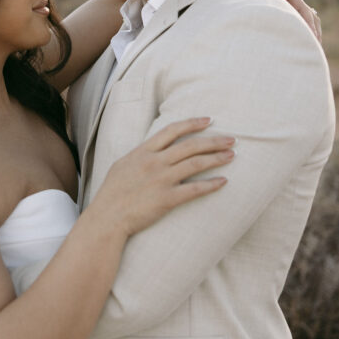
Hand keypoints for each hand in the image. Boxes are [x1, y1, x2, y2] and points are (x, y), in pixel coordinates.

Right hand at [96, 118, 233, 238]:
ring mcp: (161, 180)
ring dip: (217, 158)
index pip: (172, 130)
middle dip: (214, 140)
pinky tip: (223, 181)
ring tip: (231, 156)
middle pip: (190, 145)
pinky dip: (211, 185)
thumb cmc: (112, 193)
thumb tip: (154, 149)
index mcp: (143, 151)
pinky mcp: (167, 199)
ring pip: (196, 164)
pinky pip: (195, 189)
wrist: (107, 217)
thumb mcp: (122, 165)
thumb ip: (140, 155)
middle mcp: (154, 162)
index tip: (209, 120)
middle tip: (232, 139)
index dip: (193, 123)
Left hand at [241, 0, 320, 40]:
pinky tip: (301, 39)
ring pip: (307, 17)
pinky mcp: (286, 5)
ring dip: (311, 30)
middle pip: (310, 16)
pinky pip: (299, 17)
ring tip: (311, 48)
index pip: (303, 11)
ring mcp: (291, 2)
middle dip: (314, 31)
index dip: (309, 25)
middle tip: (316, 50)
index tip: (313, 38)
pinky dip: (304, 27)